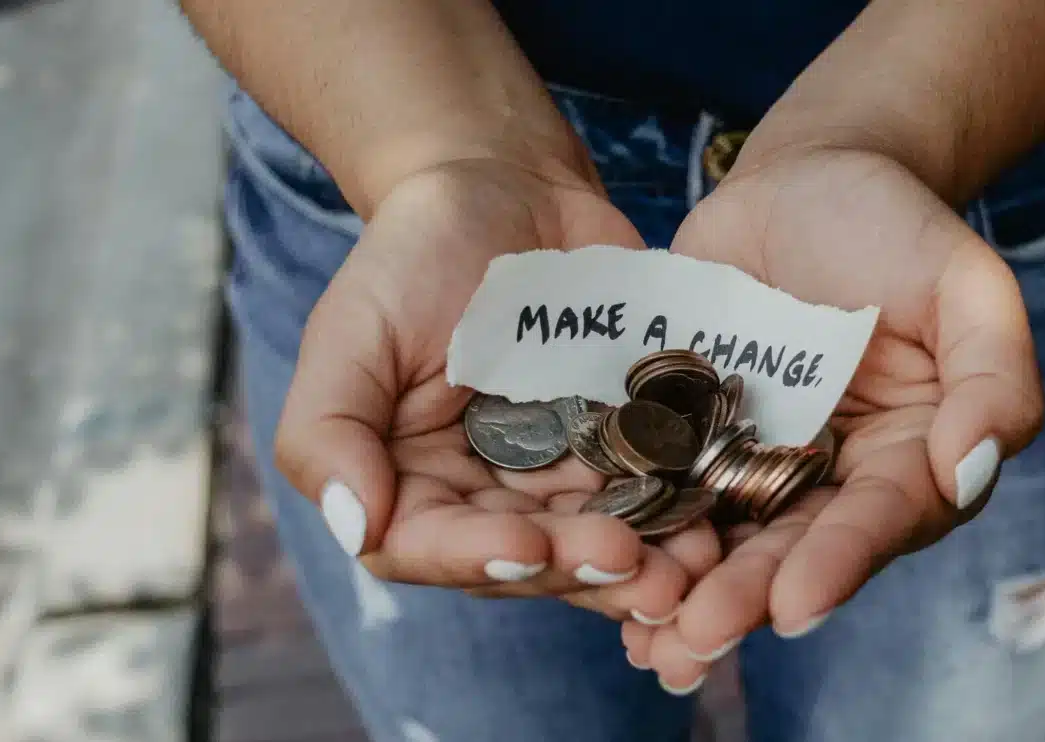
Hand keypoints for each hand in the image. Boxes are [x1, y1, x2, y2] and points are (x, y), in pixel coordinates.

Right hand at [274, 159, 720, 620]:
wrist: (507, 187)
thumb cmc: (413, 254)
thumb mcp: (352, 329)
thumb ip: (328, 430)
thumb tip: (355, 526)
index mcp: (410, 484)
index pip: (431, 548)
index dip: (479, 557)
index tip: (529, 545)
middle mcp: (485, 498)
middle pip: (529, 560)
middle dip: (580, 569)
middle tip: (635, 566)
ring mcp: (561, 478)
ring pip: (599, 544)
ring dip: (645, 566)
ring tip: (690, 568)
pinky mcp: (625, 447)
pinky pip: (656, 495)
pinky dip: (684, 516)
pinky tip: (716, 527)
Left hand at [623, 147, 1044, 689]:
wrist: (805, 176)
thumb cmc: (897, 224)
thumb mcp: (966, 282)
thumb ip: (993, 375)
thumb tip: (970, 473)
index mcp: (909, 456)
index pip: (879, 519)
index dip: (840, 562)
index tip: (795, 604)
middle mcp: (832, 478)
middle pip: (792, 548)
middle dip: (746, 597)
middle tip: (697, 636)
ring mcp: (755, 460)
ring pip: (722, 538)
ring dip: (685, 591)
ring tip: (644, 638)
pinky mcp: (689, 435)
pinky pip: (661, 488)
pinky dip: (634, 531)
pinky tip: (596, 573)